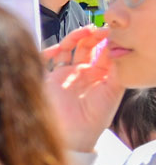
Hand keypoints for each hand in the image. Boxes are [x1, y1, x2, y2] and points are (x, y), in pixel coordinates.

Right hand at [41, 25, 125, 153]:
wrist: (73, 134)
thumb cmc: (95, 117)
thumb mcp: (113, 90)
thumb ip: (116, 67)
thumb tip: (116, 46)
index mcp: (101, 74)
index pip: (104, 50)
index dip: (107, 39)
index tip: (109, 31)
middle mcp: (84, 72)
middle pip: (87, 45)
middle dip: (91, 35)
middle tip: (97, 30)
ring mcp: (67, 74)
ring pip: (70, 47)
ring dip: (75, 37)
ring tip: (82, 32)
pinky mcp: (51, 78)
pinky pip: (48, 59)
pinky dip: (50, 51)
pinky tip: (56, 50)